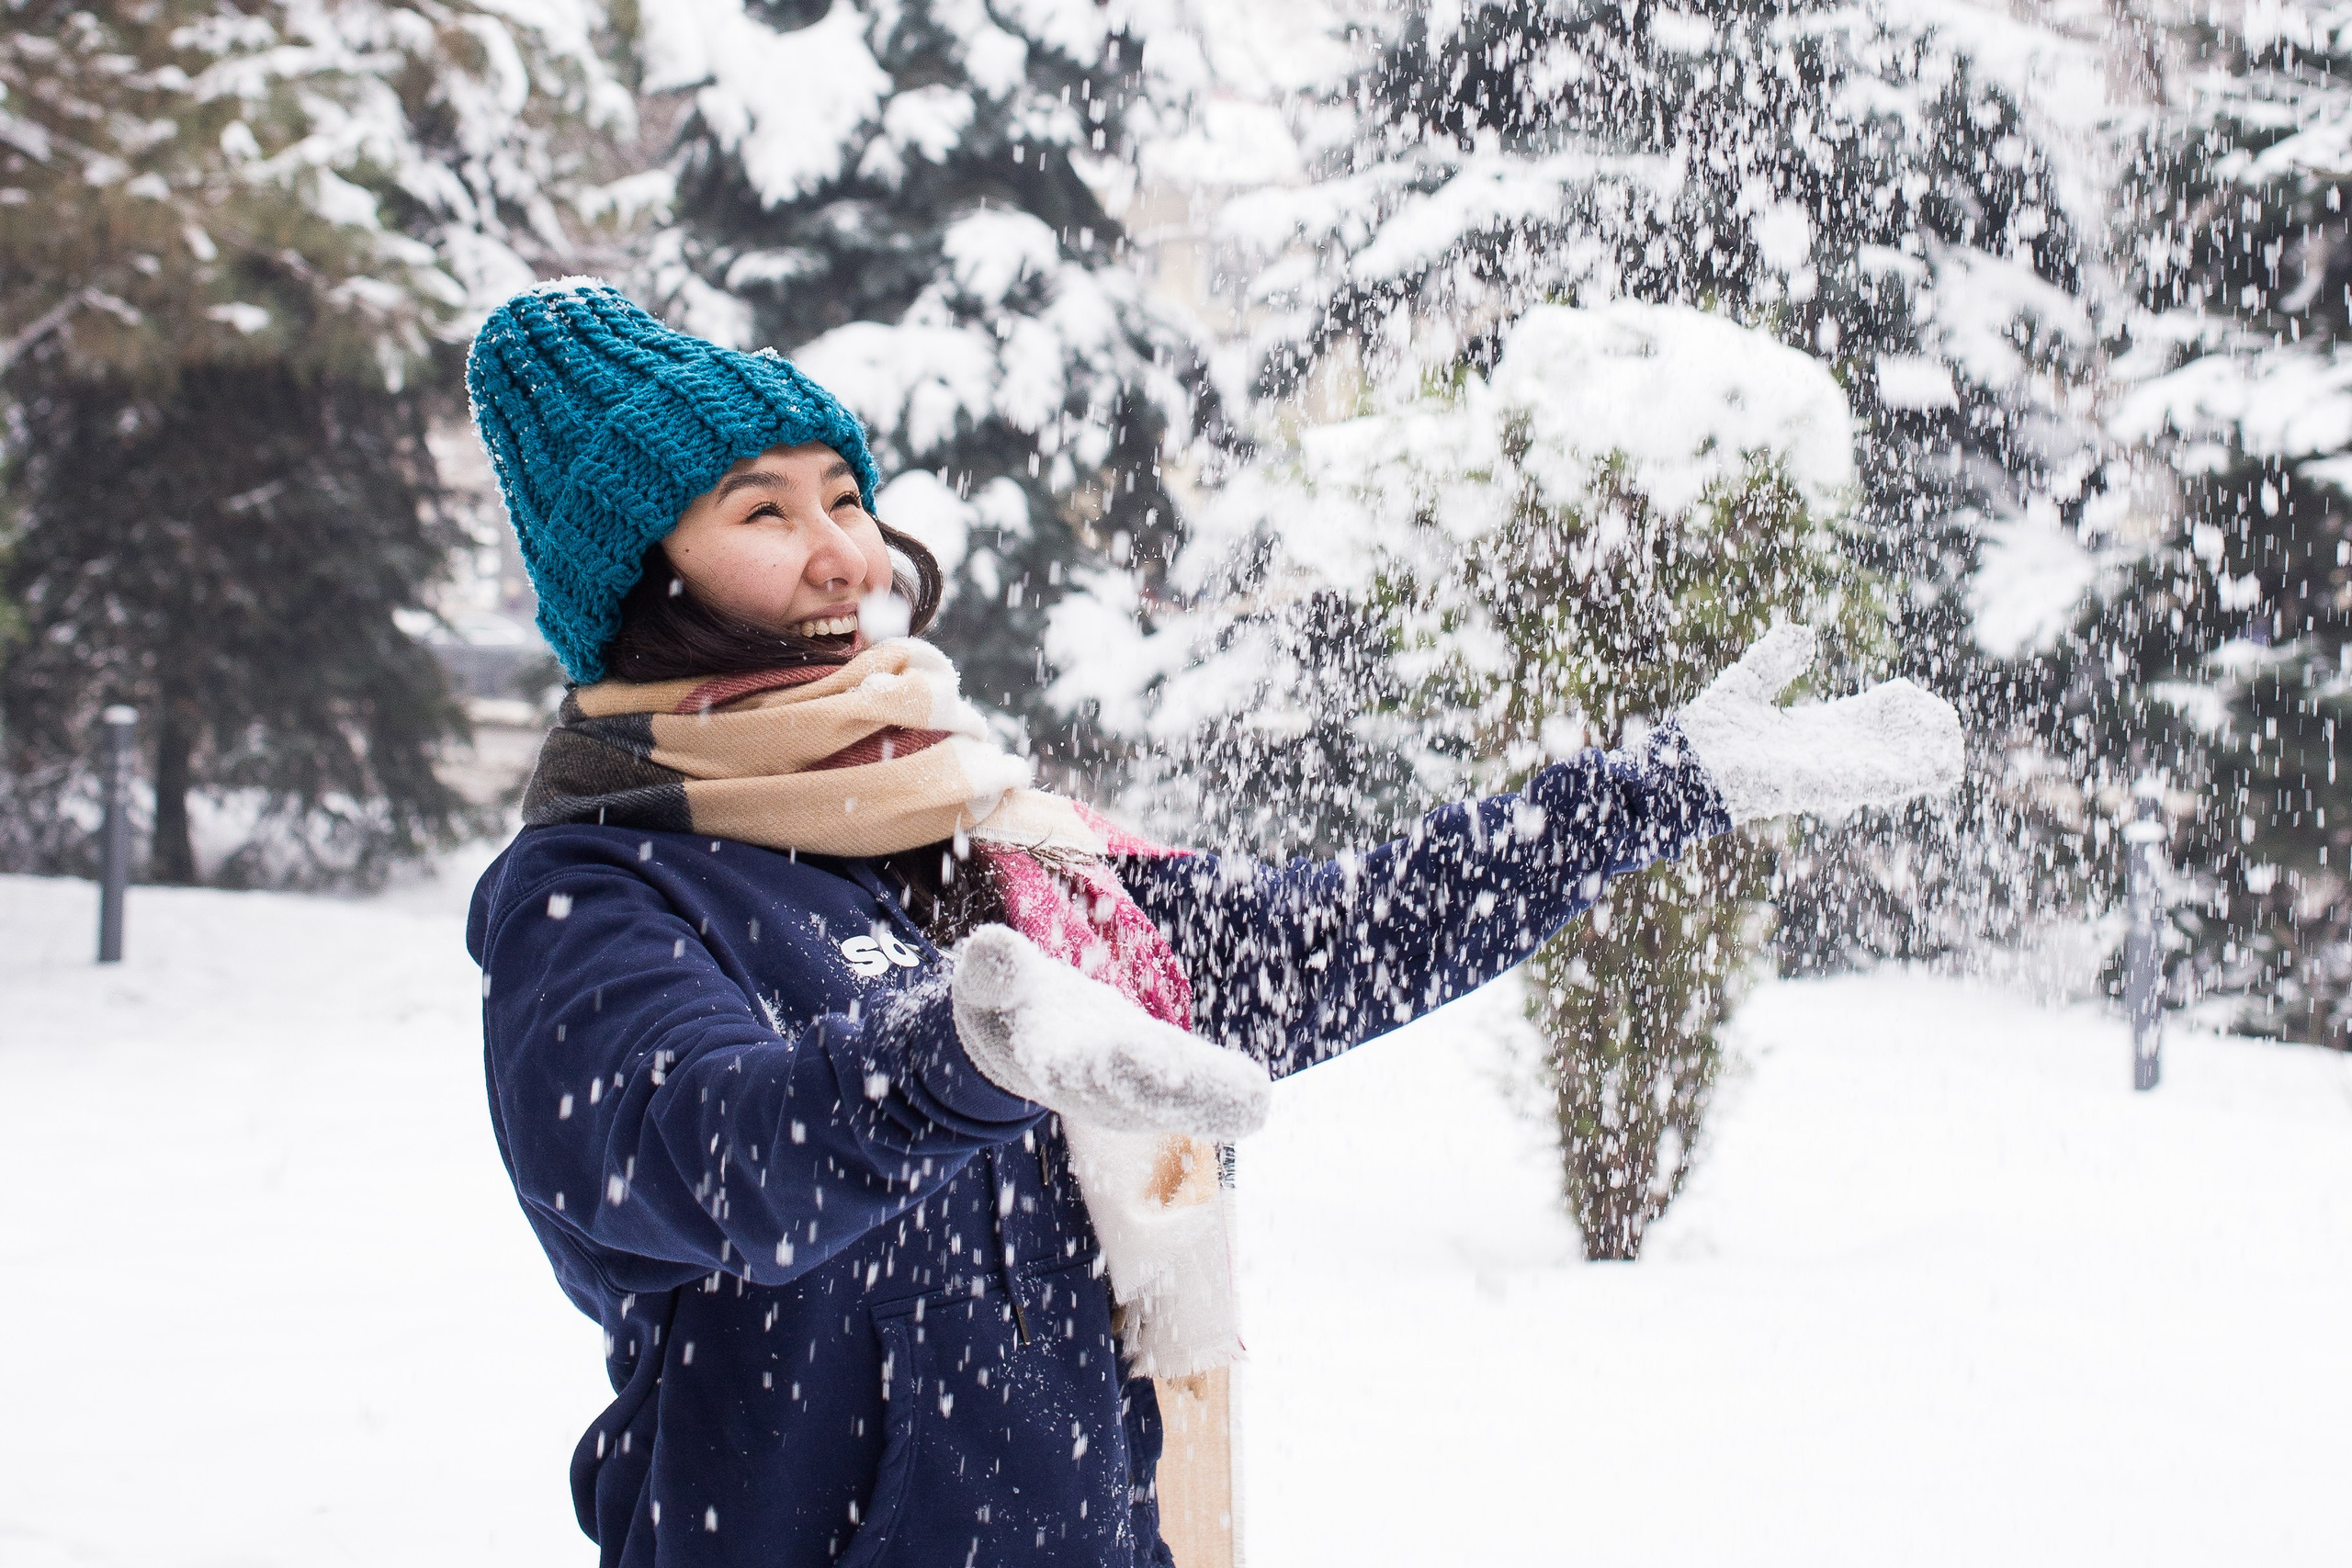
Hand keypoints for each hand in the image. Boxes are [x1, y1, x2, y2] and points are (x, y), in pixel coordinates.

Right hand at [950, 925, 1271, 1138]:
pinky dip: (1221, 1099)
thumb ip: (991, 969)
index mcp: (1051, 1060)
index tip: (1149, 1056)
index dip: (1114, 1062)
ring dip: (1212, 1098)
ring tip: (1254, 1099)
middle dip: (1176, 1087)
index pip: (1081, 1066)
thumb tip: (989, 946)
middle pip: (1139, 1091)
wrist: (1018, 1040)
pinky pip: (1191, 1094)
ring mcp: (1129, 1089)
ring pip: (1174, 1098)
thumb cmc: (1004, 1003)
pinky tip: (1256, 1101)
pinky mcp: (1157, 1077)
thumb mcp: (985, 982)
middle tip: (1217, 1085)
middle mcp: (1095, 1087)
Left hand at [1674, 624, 1963, 823]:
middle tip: (1945, 717)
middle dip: (1922, 731)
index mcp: (1814, 734)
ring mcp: (1832, 774)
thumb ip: (1773, 661)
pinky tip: (1941, 756)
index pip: (1869, 722)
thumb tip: (1805, 634)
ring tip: (1951, 730)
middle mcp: (1829, 758)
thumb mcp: (1746, 685)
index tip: (1912, 694)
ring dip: (1929, 750)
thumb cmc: (1706, 738)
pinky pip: (1885, 782)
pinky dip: (1917, 769)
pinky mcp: (1829, 786)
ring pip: (1899, 768)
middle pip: (1892, 744)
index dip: (1897, 709)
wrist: (1680, 769)